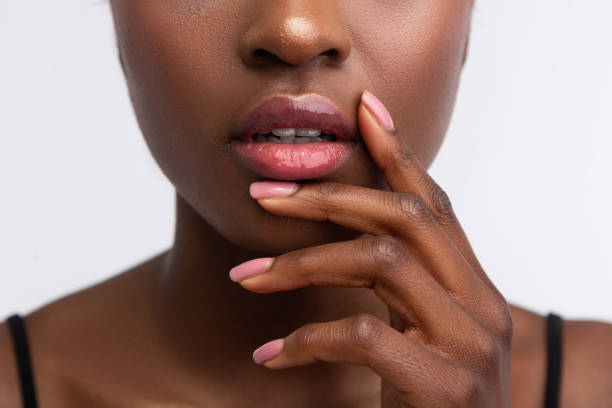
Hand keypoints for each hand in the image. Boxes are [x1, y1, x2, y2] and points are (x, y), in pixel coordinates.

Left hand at [229, 90, 512, 406]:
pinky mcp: (445, 385)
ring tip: (247, 277)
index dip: (398, 153)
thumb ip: (403, 289)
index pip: (435, 203)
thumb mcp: (422, 334)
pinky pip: (364, 334)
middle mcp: (480, 305)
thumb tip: (348, 241)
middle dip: (328, 198)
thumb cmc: (433, 403)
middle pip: (404, 216)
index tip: (362, 113)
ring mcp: (469, 344)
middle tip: (264, 198)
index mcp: (473, 287)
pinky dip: (308, 338)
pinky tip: (271, 357)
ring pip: (380, 261)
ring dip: (303, 263)